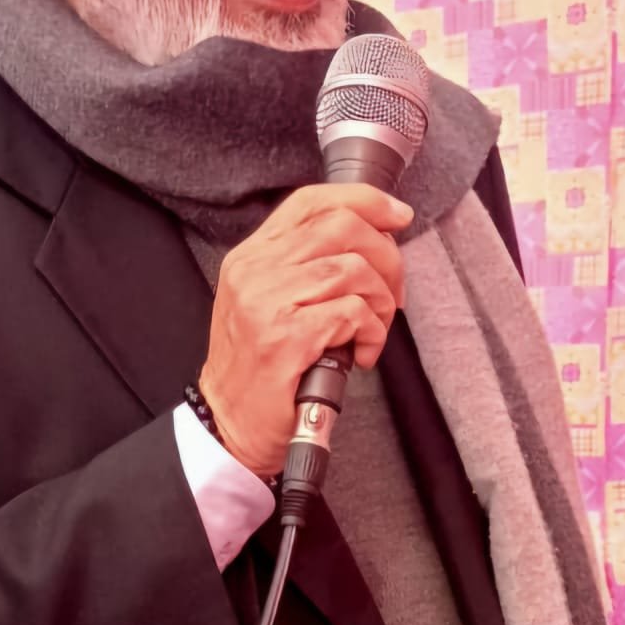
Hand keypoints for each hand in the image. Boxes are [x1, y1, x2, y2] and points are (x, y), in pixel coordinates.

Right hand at [198, 184, 412, 478]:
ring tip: (374, 328)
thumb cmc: (257, 367)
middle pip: (341, 226)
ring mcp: (267, 302)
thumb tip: (373, 238)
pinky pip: (352, 313)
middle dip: (386, 257)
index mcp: (251, 255)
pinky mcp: (285, 338)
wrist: (227, 423)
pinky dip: (372, 332)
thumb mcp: (267, 301)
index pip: (310, 201)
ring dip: (381, 301)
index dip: (363, 200)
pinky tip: (362, 351)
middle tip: (393, 293)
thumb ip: (304, 266)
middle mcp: (254, 270)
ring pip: (353, 269)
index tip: (397, 216)